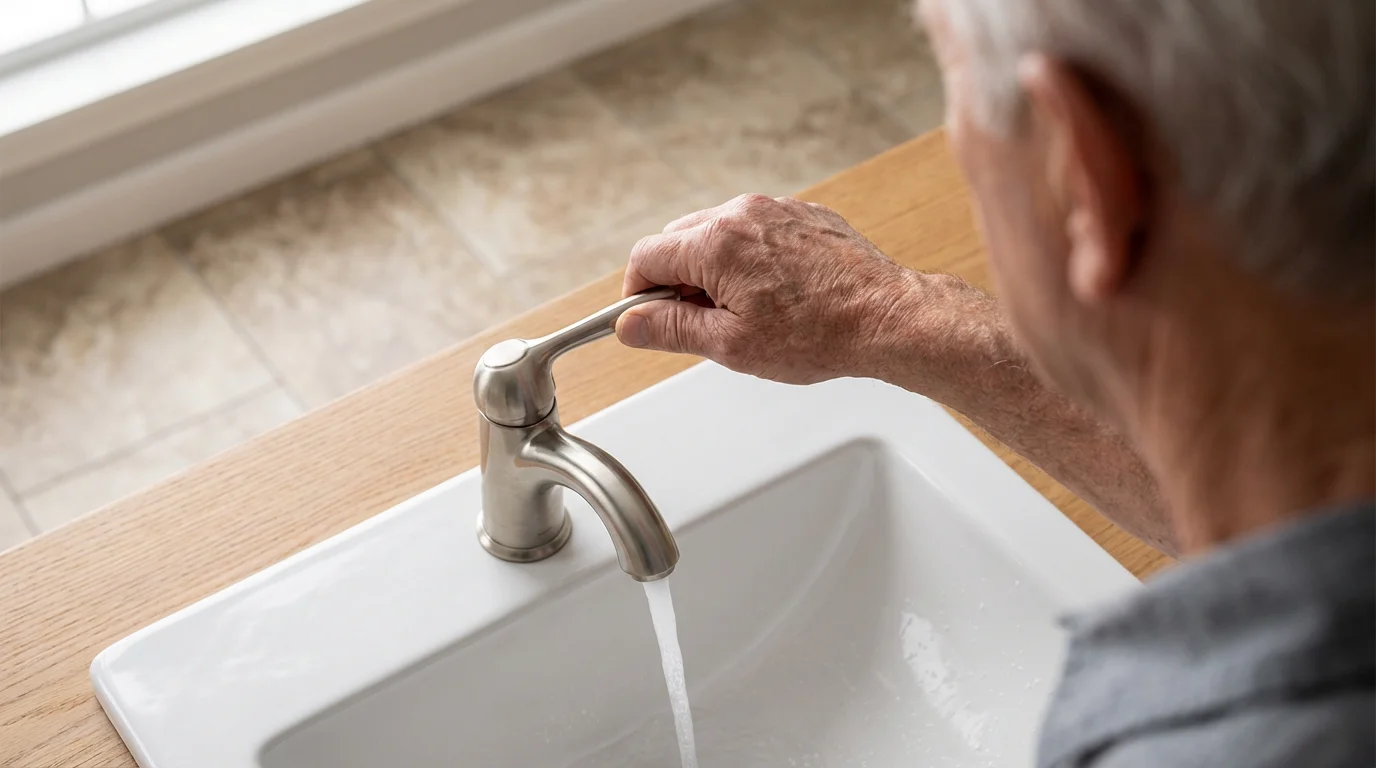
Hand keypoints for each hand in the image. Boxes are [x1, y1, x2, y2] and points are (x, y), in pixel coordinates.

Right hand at [616, 193, 917, 383]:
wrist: (886, 317)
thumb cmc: (818, 334)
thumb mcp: (730, 344)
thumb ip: (671, 328)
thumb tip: (630, 324)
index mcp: (716, 243)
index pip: (646, 257)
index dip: (638, 294)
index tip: (649, 319)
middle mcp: (741, 213)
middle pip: (678, 240)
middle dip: (677, 280)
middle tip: (702, 322)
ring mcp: (774, 209)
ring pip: (717, 232)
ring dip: (714, 269)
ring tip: (745, 312)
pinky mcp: (802, 215)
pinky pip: (756, 230)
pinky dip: (750, 258)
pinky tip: (776, 294)